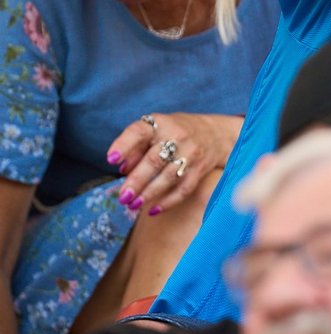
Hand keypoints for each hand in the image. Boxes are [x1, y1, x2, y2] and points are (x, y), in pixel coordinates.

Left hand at [106, 113, 239, 216]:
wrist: (216, 134)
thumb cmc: (176, 132)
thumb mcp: (156, 130)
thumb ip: (136, 147)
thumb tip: (121, 169)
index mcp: (160, 124)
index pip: (139, 132)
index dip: (124, 145)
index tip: (111, 160)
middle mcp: (177, 136)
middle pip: (154, 160)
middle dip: (136, 181)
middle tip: (122, 197)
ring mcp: (192, 153)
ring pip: (169, 177)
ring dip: (149, 194)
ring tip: (133, 206)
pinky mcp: (201, 169)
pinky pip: (184, 188)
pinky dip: (168, 201)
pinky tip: (153, 210)